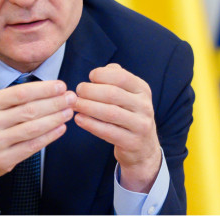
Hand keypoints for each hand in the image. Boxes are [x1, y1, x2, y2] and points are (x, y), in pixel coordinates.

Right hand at [0, 46, 76, 206]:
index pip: (20, 93)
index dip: (43, 89)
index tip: (61, 85)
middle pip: (29, 111)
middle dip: (54, 103)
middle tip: (71, 97)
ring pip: (32, 129)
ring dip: (55, 119)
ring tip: (69, 111)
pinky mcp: (3, 160)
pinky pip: (31, 147)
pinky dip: (48, 137)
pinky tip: (60, 128)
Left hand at [73, 63, 161, 192]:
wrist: (143, 146)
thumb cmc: (129, 114)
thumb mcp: (129, 94)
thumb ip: (116, 78)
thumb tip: (98, 72)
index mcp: (143, 90)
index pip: (121, 76)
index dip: (102, 75)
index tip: (89, 78)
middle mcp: (144, 106)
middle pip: (112, 94)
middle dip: (90, 91)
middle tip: (77, 92)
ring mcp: (140, 125)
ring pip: (109, 113)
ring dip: (87, 107)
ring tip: (75, 105)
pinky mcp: (132, 142)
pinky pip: (107, 131)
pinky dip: (90, 124)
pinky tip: (79, 119)